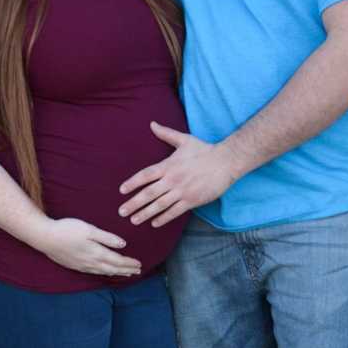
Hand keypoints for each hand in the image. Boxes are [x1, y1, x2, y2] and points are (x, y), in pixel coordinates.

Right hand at [40, 218, 141, 276]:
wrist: (45, 237)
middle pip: (113, 269)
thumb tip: (123, 244)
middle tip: (137, 271)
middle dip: (126, 270)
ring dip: (117, 273)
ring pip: (104, 272)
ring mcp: (82, 266)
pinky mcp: (75, 266)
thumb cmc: (67, 229)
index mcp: (97, 253)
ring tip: (126, 274)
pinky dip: (104, 273)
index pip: (118, 261)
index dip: (129, 263)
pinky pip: (94, 272)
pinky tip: (105, 272)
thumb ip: (107, 237)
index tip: (139, 264)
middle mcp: (91, 262)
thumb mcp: (89, 229)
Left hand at [118, 123, 236, 226]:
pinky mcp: (192, 200)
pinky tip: (154, 223)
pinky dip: (163, 218)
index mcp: (169, 165)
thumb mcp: (184, 140)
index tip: (122, 190)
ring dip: (145, 213)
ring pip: (159, 205)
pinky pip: (174, 212)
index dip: (132, 183)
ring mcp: (182, 191)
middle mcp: (173, 179)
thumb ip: (166, 134)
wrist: (226, 161)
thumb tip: (152, 124)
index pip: (145, 175)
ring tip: (134, 220)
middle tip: (121, 212)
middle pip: (148, 193)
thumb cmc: (204, 150)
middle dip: (134, 203)